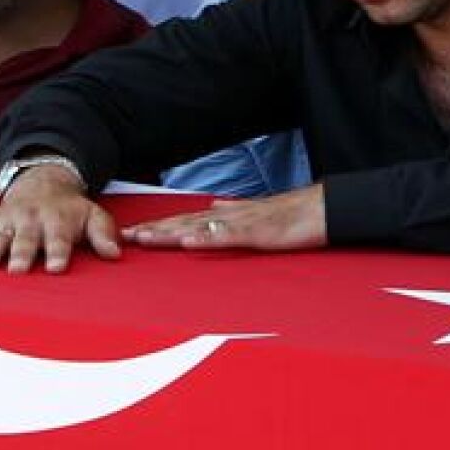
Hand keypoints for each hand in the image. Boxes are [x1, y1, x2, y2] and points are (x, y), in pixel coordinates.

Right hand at [0, 162, 118, 273]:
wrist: (43, 181)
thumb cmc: (70, 209)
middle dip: (20, 254)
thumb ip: (104, 234)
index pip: (58, 238)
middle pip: (24, 239)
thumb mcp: (93, 215)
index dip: (57, 252)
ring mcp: (8, 219)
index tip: (56, 268)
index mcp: (57, 220)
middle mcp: (30, 219)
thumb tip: (115, 254)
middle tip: (16, 270)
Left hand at [124, 184, 327, 250]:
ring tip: (145, 238)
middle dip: (154, 230)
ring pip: (199, 227)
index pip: (187, 220)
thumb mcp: (257, 215)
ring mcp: (242, 223)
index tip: (133, 232)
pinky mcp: (258, 233)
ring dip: (170, 233)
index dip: (160, 225)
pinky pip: (228, 236)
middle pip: (184, 222)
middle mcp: (228, 216)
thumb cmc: (293, 215)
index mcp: (228, 215)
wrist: (324, 208)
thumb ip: (233, 213)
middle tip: (125, 237)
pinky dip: (207, 238)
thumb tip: (214, 208)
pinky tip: (188, 241)